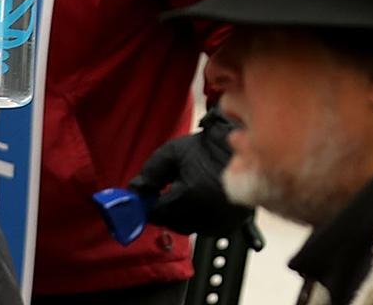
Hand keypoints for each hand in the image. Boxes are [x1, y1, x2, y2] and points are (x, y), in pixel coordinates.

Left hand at [130, 110, 250, 236]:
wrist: (238, 143)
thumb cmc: (205, 146)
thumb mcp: (172, 153)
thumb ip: (149, 174)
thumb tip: (133, 192)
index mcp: (191, 194)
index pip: (157, 213)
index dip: (148, 205)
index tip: (146, 198)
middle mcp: (208, 213)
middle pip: (172, 224)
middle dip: (166, 210)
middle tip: (168, 191)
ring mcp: (221, 222)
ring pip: (188, 228)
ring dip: (182, 215)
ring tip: (189, 191)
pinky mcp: (229, 225)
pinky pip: (205, 229)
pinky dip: (199, 218)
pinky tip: (202, 199)